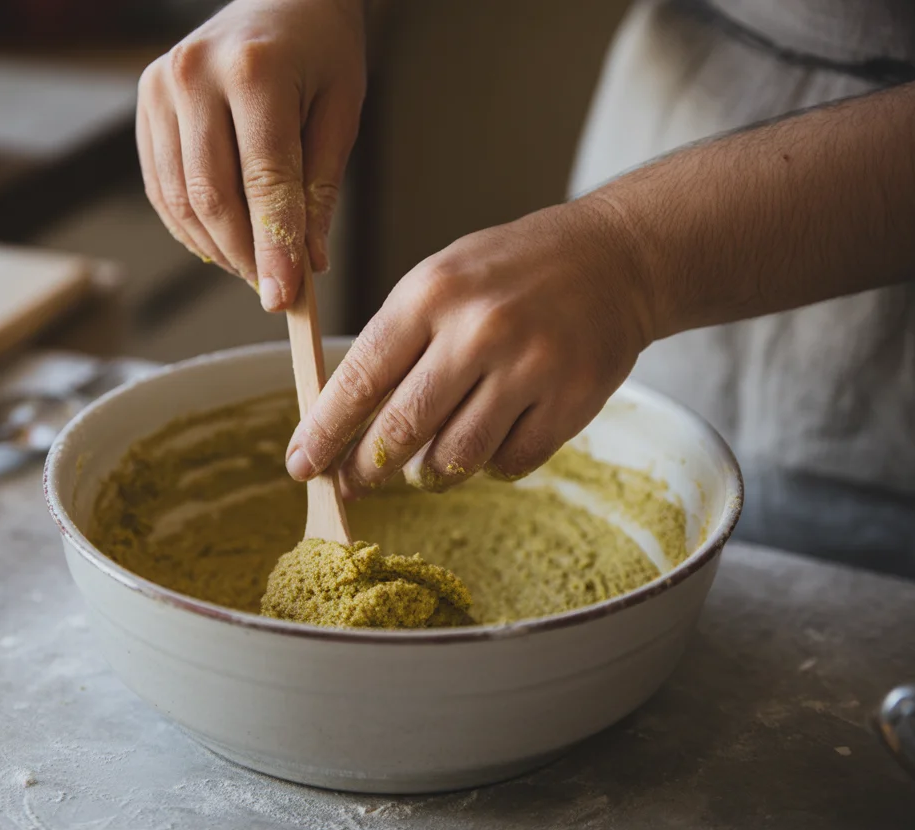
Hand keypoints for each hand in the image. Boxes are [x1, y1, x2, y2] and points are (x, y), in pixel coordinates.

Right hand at [136, 0, 366, 310]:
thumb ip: (320, 189)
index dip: (273, 246)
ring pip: (179, 198)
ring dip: (215, 247)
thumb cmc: (321, 52)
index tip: (283, 298)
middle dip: (242, 255)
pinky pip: (161, 185)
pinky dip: (189, 225)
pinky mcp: (146, 102)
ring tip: (252, 266)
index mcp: (256, 70)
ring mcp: (161, 87)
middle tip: (271, 289)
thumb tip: (305, 264)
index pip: (264, 180)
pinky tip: (220, 240)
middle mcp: (196, 74)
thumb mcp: (340, 112)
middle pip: (211, 195)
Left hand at [284, 199, 655, 495]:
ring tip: (424, 464)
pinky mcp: (573, 400)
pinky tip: (489, 440)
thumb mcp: (438, 282)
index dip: (324, 431)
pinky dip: (490, 465)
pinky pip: (510, 463)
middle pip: (402, 429)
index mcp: (432, 293)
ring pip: (455, 458)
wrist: (613, 258)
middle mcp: (480, 330)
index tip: (301, 464)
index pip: (359, 378)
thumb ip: (392, 346)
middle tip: (350, 485)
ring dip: (429, 472)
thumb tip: (339, 423)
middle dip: (366, 469)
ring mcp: (531, 367)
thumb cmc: (508, 273)